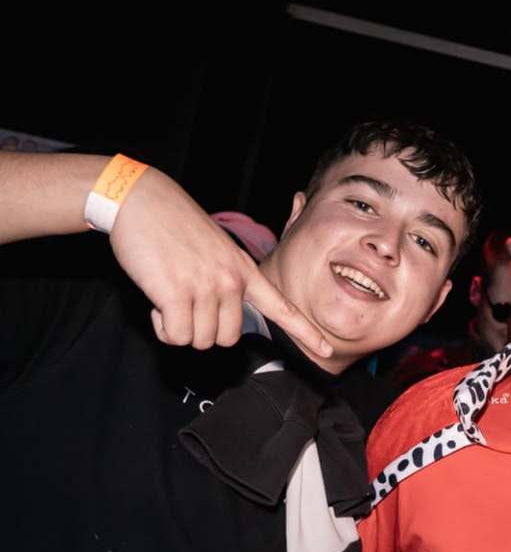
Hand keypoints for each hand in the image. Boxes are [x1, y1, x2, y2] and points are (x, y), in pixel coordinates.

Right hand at [110, 169, 332, 359]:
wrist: (141, 200)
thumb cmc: (173, 226)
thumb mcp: (216, 250)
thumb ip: (227, 280)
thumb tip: (222, 317)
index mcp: (244, 270)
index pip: (282, 307)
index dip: (306, 333)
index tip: (327, 351)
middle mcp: (231, 281)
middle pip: (228, 338)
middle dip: (203, 331)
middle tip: (185, 307)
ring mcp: (206, 287)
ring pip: (200, 340)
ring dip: (179, 329)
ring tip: (168, 299)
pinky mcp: (176, 294)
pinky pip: (176, 335)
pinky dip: (162, 328)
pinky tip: (156, 304)